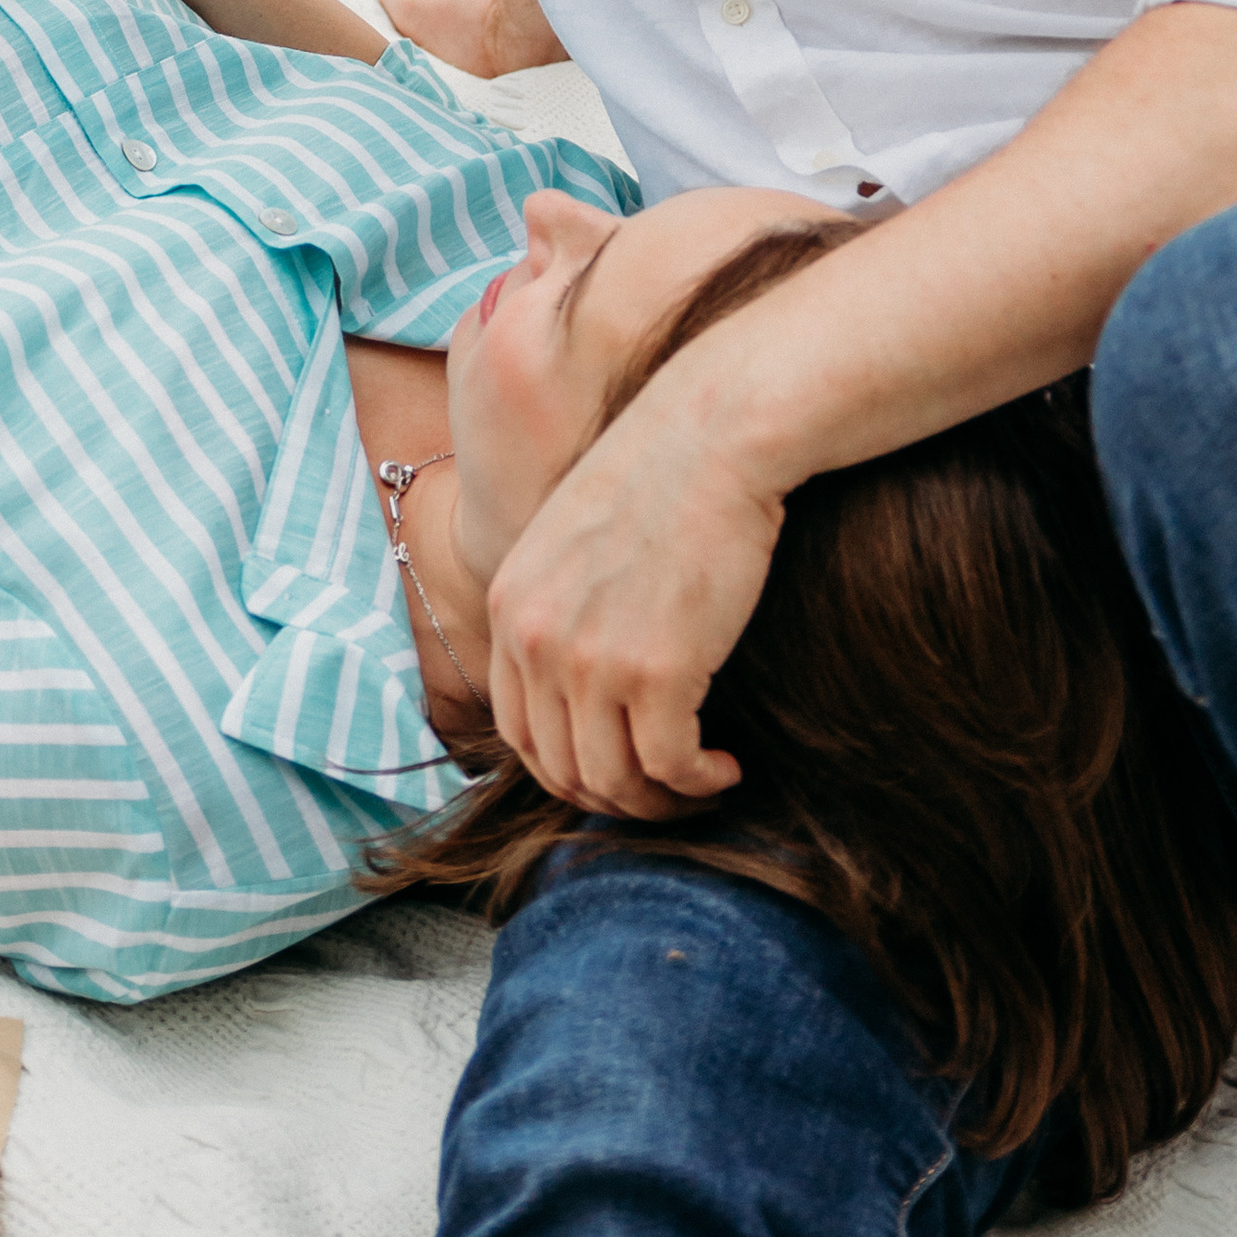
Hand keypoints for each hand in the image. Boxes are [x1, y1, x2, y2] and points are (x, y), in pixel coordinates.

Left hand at [483, 392, 781, 816]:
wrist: (715, 435)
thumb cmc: (662, 477)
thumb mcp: (575, 538)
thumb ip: (561, 604)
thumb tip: (584, 680)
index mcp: (509, 606)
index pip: (516, 732)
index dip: (566, 769)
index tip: (617, 770)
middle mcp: (535, 640)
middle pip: (559, 769)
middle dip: (614, 798)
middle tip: (665, 791)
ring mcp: (590, 659)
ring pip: (613, 781)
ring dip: (660, 801)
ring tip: (700, 782)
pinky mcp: (657, 671)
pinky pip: (670, 768)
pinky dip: (699, 783)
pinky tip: (727, 767)